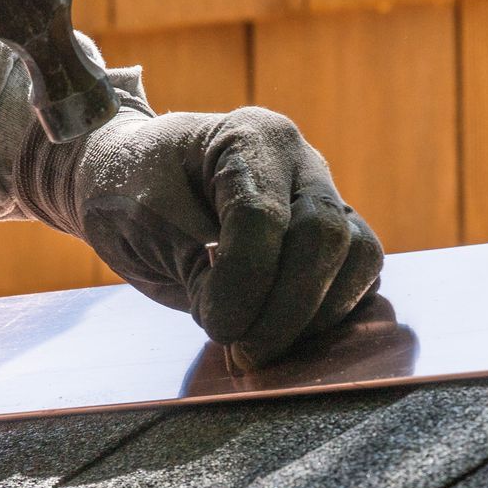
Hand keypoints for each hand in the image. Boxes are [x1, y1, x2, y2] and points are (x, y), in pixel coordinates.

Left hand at [17, 106, 383, 367]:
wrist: (126, 182)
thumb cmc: (126, 190)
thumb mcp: (144, 224)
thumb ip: (198, 268)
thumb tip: (247, 324)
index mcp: (249, 136)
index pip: (263, 217)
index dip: (243, 283)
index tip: (216, 327)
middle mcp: (299, 161)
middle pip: (326, 235)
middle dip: (287, 308)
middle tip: (243, 351)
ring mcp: (323, 197)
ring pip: (360, 257)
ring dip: (316, 315)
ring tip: (259, 344)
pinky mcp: (331, 238)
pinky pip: (358, 278)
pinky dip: (326, 315)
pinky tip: (280, 336)